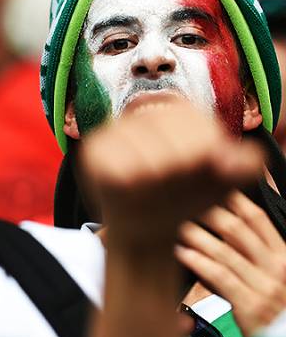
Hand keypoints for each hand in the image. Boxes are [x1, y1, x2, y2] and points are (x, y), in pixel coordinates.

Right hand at [80, 97, 262, 249]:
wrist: (145, 225)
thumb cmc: (182, 198)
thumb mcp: (221, 182)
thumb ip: (243, 166)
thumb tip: (241, 158)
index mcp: (180, 111)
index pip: (205, 141)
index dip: (207, 168)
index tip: (196, 174)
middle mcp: (145, 111)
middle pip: (179, 154)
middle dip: (180, 181)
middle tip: (170, 187)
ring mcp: (116, 129)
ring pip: (152, 167)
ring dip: (156, 190)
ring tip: (151, 192)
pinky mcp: (93, 150)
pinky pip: (123, 177)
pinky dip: (129, 193)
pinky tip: (129, 193)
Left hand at [177, 191, 285, 336]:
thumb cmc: (272, 307)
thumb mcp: (270, 273)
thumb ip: (252, 250)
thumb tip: (224, 222)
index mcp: (283, 256)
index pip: (256, 218)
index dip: (230, 198)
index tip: (204, 185)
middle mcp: (277, 268)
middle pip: (237, 229)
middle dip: (205, 212)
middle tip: (178, 201)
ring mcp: (265, 287)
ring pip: (224, 251)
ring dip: (195, 235)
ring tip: (173, 224)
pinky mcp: (251, 306)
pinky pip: (220, 277)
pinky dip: (198, 262)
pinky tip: (181, 253)